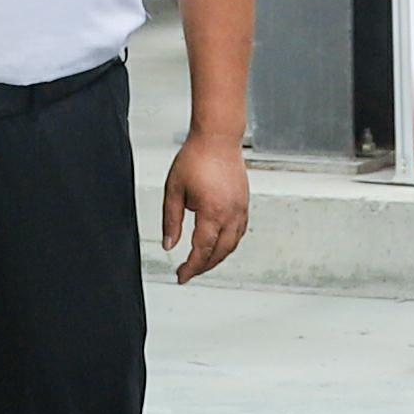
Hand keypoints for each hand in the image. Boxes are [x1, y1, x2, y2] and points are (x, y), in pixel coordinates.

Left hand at [161, 129, 250, 284]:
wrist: (218, 137)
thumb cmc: (196, 157)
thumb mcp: (174, 190)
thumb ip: (171, 221)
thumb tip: (169, 244)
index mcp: (212, 212)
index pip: (202, 250)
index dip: (191, 268)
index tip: (181, 276)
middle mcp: (231, 214)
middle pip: (220, 253)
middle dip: (203, 267)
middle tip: (188, 272)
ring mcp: (241, 209)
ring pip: (232, 245)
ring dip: (217, 258)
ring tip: (202, 262)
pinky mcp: (245, 203)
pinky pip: (240, 232)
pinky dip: (229, 244)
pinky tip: (220, 245)